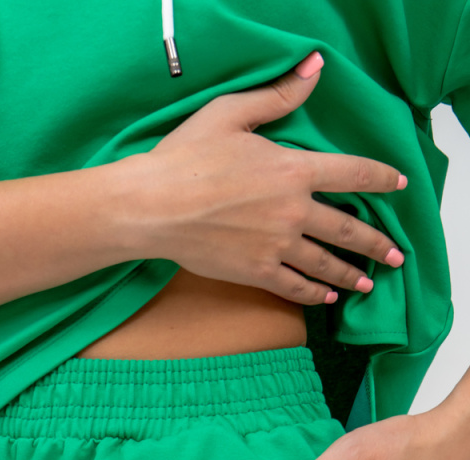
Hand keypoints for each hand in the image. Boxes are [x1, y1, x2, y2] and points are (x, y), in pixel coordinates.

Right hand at [125, 51, 406, 306]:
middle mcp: (293, 212)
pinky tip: (326, 297)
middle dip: (377, 244)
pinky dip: (314, 294)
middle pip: (349, 230)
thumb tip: (313, 70)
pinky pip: (295, 287)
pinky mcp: (256, 273)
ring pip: (326, 264)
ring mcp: (277, 247)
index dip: (381, 178)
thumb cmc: (185, 158)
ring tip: (366, 283)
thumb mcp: (230, 114)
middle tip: (395, 256)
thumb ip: (277, 97)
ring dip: (350, 275)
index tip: (399, 185)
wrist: (152, 207)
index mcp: (293, 170)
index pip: (353, 173)